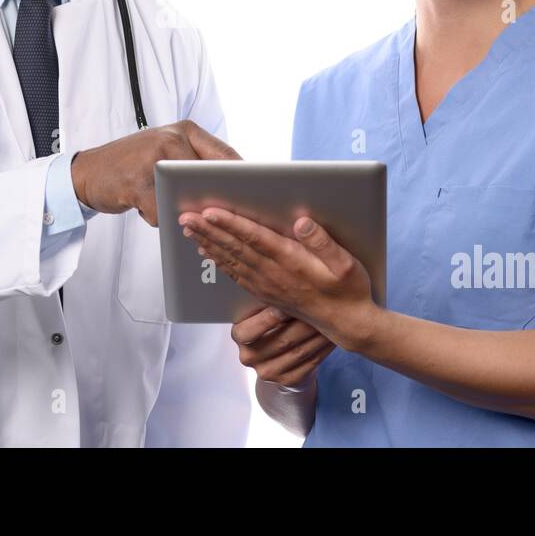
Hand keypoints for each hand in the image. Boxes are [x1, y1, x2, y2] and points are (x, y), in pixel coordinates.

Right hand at [71, 120, 239, 225]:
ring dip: (178, 209)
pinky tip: (142, 204)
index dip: (244, 179)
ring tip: (163, 202)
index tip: (256, 198)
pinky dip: (156, 216)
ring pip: (186, 198)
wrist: (88, 172)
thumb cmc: (134, 165)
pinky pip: (161, 211)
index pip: (227, 155)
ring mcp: (152, 159)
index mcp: (185, 130)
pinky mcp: (136, 182)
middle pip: (210, 178)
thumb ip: (197, 162)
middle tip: (215, 212)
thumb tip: (237, 191)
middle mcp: (170, 139)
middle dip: (212, 199)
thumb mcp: (168, 151)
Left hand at [180, 208, 377, 349]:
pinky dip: (218, 260)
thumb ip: (322, 242)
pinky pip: (235, 274)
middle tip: (185, 216)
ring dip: (208, 243)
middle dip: (208, 230)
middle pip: (235, 248)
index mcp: (291, 262)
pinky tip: (206, 252)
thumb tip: (301, 220)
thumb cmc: (348, 289)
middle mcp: (274, 274)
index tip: (210, 212)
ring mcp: (267, 284)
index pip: (255, 239)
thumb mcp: (346, 263)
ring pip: (231, 260)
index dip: (231, 225)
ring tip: (188, 229)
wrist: (347, 323)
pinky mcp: (265, 292)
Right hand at [231, 305, 334, 388]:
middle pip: (282, 340)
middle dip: (305, 322)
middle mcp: (250, 357)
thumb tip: (287, 282)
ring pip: (300, 352)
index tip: (289, 304)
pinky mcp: (288, 380)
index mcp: (239, 336)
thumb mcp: (261, 311)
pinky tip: (332, 336)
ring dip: (319, 335)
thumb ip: (269, 300)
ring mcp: (269, 372)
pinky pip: (310, 363)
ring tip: (332, 319)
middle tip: (323, 307)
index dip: (270, 318)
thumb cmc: (271, 325)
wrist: (276, 357)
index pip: (248, 331)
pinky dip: (323, 348)